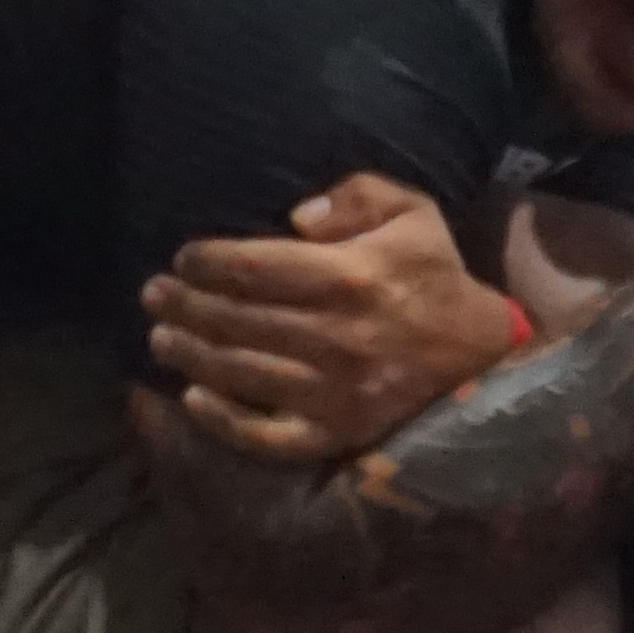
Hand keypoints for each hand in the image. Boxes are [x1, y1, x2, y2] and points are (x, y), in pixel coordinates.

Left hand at [144, 172, 512, 457]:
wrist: (478, 352)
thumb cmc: (432, 275)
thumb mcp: (413, 212)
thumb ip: (358, 196)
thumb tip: (296, 217)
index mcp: (351, 276)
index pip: (257, 267)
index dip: (209, 262)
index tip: (183, 258)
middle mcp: (337, 336)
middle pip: (239, 320)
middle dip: (187, 305)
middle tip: (155, 295)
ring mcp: (334, 392)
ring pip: (243, 374)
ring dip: (191, 355)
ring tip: (161, 338)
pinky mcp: (336, 433)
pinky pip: (268, 436)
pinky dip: (225, 421)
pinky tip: (194, 399)